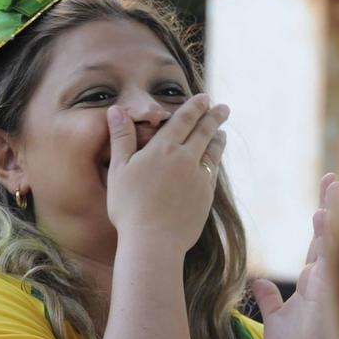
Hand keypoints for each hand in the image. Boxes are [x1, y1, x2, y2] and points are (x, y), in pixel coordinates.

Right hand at [106, 93, 228, 252]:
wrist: (153, 241)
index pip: (183, 120)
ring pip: (213, 151)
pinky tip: (214, 161)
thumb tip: (116, 109)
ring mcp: (199, 178)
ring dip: (218, 138)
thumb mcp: (119, 169)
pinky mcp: (206, 196)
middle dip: (214, 117)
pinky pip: (213, 172)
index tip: (204, 98)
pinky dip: (215, 161)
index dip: (195, 107)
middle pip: (204, 132)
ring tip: (222, 132)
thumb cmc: (129, 206)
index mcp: (163, 149)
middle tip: (223, 107)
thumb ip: (121, 137)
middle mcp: (185, 159)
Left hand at [252, 173, 338, 338]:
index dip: (323, 216)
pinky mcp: (328, 297)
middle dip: (332, 205)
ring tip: (332, 188)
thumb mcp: (275, 319)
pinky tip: (326, 219)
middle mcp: (324, 279)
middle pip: (330, 234)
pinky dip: (327, 241)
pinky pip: (328, 262)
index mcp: (313, 282)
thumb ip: (270, 298)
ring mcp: (329, 287)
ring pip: (332, 243)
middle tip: (333, 176)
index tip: (327, 190)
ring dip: (332, 216)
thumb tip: (259, 281)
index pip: (319, 240)